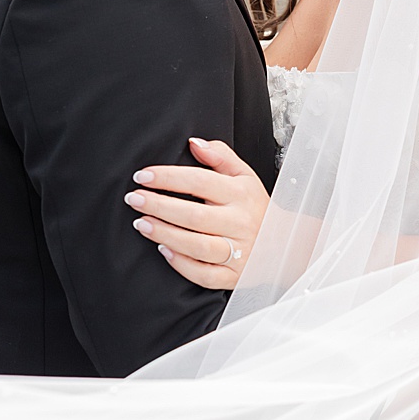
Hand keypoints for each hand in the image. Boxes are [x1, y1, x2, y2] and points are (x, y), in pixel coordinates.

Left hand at [127, 138, 267, 290]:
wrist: (284, 241)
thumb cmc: (254, 206)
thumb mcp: (244, 175)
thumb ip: (220, 156)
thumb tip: (194, 143)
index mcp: (241, 194)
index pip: (200, 181)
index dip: (168, 177)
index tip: (142, 176)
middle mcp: (240, 223)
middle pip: (194, 216)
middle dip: (159, 206)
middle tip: (134, 199)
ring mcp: (239, 252)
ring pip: (197, 246)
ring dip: (165, 234)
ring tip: (141, 223)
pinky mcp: (234, 276)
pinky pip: (205, 274)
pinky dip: (182, 264)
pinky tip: (163, 250)